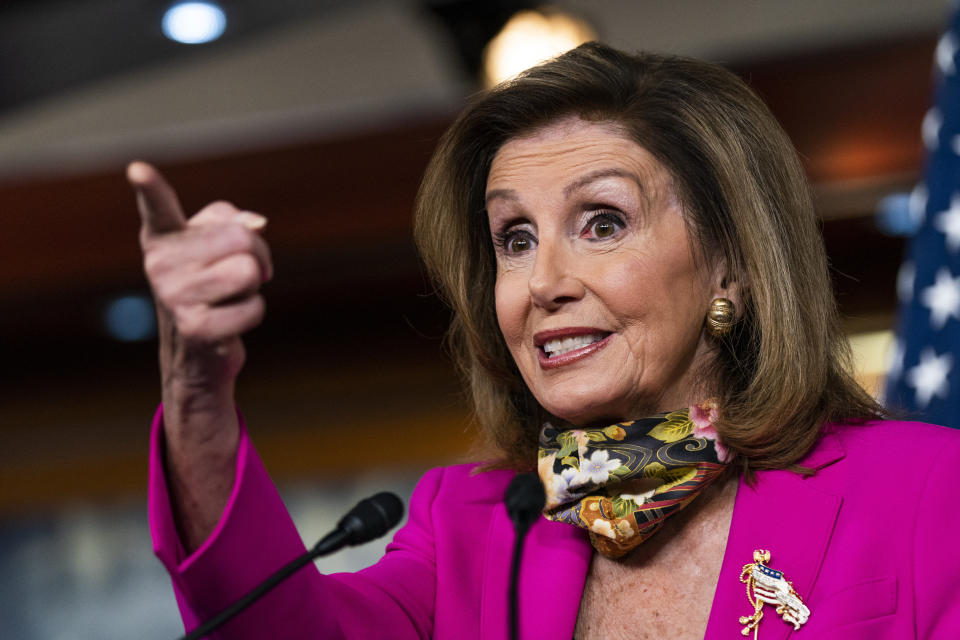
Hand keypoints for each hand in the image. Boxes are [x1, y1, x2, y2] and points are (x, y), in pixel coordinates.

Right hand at [129, 161, 271, 399]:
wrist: (196, 349)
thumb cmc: (211, 284)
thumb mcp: (218, 245)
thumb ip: (235, 221)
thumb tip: (256, 224)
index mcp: (163, 237)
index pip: (157, 207)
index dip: (150, 188)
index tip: (138, 170)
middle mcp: (160, 264)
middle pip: (242, 238)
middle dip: (257, 255)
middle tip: (242, 272)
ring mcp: (173, 297)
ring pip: (249, 272)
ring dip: (254, 286)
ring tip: (231, 296)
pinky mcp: (194, 328)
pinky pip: (254, 308)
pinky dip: (252, 313)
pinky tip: (229, 321)